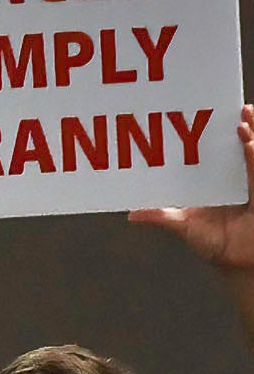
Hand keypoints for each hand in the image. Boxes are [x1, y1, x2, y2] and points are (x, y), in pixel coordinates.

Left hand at [130, 104, 253, 272]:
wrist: (232, 263)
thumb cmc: (215, 243)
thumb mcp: (184, 226)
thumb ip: (161, 216)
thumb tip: (132, 214)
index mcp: (222, 179)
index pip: (225, 149)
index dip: (225, 131)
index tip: (220, 113)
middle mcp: (240, 178)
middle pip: (245, 146)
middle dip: (246, 126)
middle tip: (240, 110)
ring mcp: (253, 185)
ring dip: (252, 137)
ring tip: (243, 122)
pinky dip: (253, 159)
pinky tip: (248, 146)